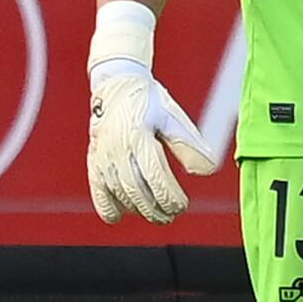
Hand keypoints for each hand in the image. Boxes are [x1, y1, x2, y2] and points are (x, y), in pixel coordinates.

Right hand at [85, 65, 211, 222]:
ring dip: (138, 210)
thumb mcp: (173, 119)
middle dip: (156, 209)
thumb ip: (189, 146)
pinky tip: (120, 214)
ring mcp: (103, 157)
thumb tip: (208, 170)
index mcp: (139, 136)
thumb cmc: (148, 102)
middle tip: (171, 215)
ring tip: (156, 214)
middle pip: (137, 191)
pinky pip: (97, 191)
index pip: (155, 178)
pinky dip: (108, 207)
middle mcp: (117, 148)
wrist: (116, 85)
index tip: (181, 205)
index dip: (169, 198)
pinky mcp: (94, 161)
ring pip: (119, 194)